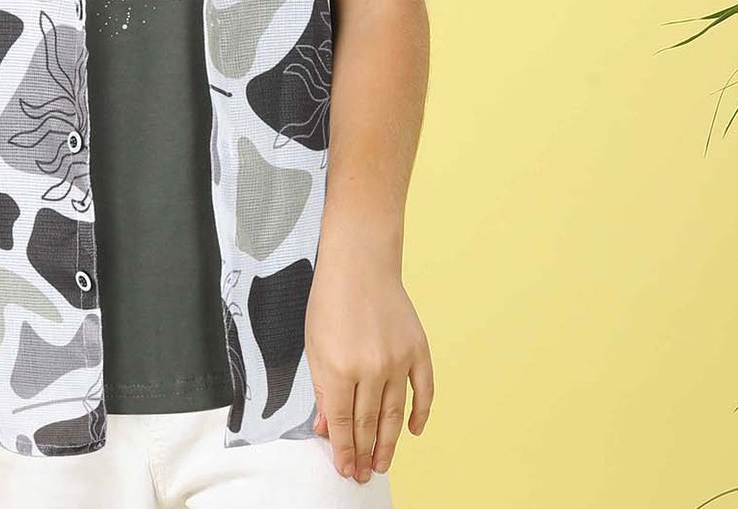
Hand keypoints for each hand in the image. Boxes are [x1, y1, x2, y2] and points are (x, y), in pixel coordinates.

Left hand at [304, 250, 433, 481]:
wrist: (360, 262)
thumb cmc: (330, 299)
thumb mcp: (314, 344)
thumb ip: (323, 389)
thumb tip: (327, 428)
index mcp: (339, 367)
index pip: (343, 422)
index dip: (343, 449)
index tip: (344, 469)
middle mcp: (372, 367)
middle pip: (368, 423)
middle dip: (363, 453)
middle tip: (362, 474)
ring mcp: (398, 359)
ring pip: (395, 414)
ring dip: (388, 444)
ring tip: (382, 465)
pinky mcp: (418, 349)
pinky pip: (424, 391)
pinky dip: (421, 414)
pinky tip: (413, 432)